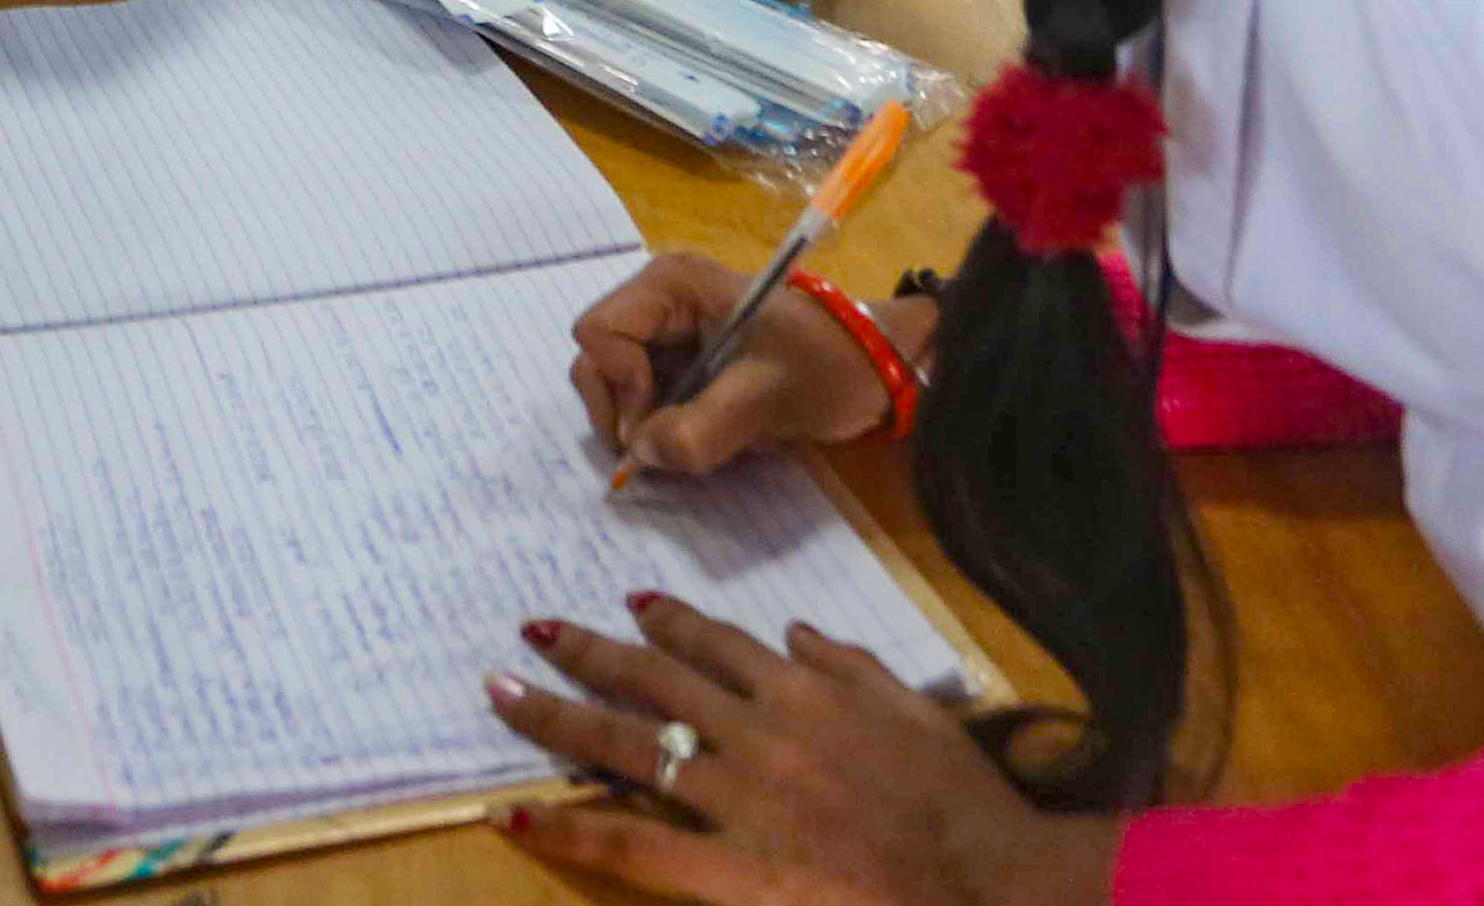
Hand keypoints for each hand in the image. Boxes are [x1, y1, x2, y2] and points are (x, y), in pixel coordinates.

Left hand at [488, 606, 1116, 905]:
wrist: (984, 878)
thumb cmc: (961, 800)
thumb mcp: (915, 710)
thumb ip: (850, 666)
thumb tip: (795, 630)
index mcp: (803, 692)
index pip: (718, 644)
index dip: (667, 621)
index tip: (631, 604)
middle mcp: (757, 731)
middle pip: (653, 679)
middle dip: (587, 650)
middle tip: (532, 628)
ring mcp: (736, 797)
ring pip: (628, 743)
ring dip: (556, 714)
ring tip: (499, 690)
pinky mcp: (728, 864)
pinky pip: (632, 842)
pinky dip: (569, 828)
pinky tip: (513, 814)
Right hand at [571, 255, 908, 480]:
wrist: (881, 369)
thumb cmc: (829, 365)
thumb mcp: (769, 396)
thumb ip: (701, 428)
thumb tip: (640, 457)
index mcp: (672, 285)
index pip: (597, 334)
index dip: (620, 385)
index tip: (663, 419)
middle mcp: (658, 302)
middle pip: (596, 363)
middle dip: (627, 414)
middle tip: (671, 448)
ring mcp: (669, 335)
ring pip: (618, 391)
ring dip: (649, 429)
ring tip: (700, 443)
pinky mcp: (683, 365)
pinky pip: (647, 404)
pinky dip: (666, 431)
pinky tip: (708, 436)